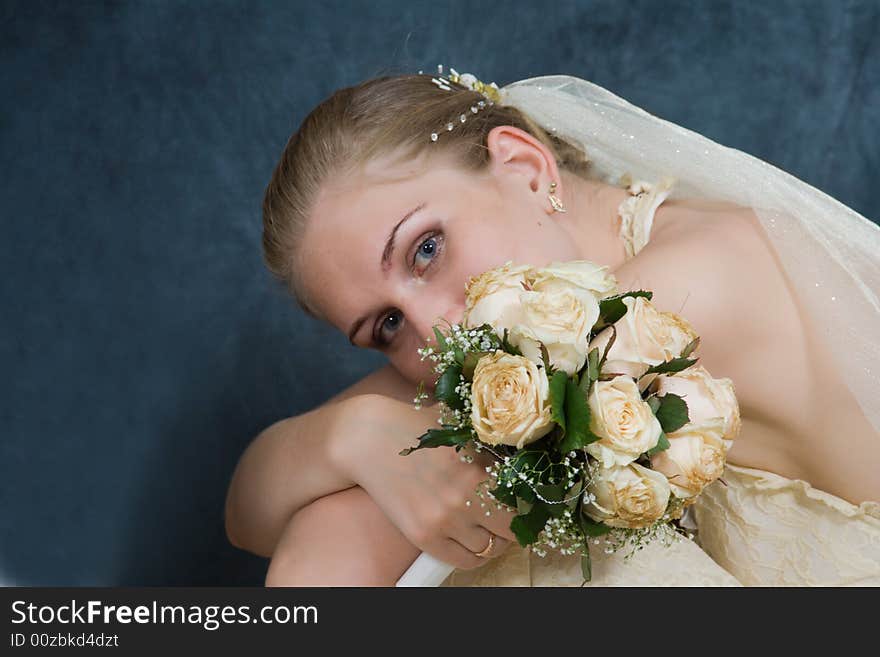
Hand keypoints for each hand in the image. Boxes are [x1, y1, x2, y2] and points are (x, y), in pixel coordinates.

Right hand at [331, 394, 516, 568]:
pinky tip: (470, 540)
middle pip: (510, 531)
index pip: (523, 504)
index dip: (530, 508)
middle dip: (514, 528)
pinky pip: (462, 561)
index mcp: (480, 467)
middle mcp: (465, 497)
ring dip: (493, 542)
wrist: (368, 439)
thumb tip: (529, 446)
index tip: (529, 507)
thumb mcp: (460, 425)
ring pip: (488, 549)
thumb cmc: (417, 425)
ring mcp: (443, 520)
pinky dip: (472, 555)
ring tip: (488, 529)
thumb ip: (491, 439)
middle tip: (510, 521)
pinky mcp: (423, 535)